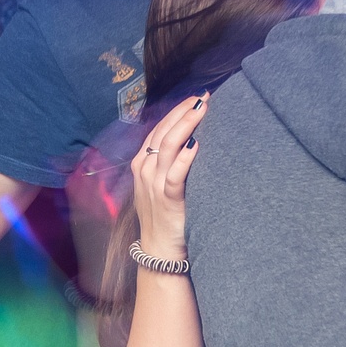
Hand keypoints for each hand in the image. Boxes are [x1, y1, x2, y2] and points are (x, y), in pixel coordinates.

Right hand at [131, 96, 207, 262]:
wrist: (159, 249)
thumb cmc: (164, 215)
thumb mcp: (159, 183)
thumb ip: (168, 162)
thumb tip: (190, 138)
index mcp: (142, 163)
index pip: (158, 128)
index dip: (176, 111)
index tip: (195, 97)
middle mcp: (145, 170)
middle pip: (163, 132)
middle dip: (183, 111)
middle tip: (203, 96)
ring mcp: (154, 184)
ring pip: (167, 146)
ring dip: (185, 125)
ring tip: (202, 109)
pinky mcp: (167, 199)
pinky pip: (174, 175)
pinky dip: (184, 158)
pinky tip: (196, 145)